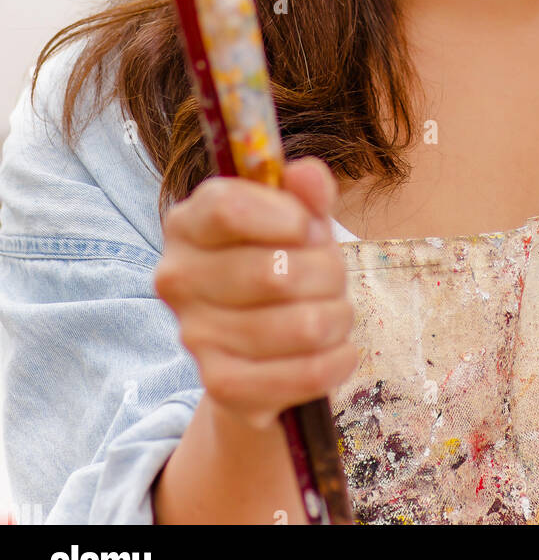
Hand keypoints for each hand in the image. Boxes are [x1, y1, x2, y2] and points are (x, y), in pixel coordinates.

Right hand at [154, 157, 357, 429]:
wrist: (259, 348)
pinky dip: (336, 361)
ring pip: (301, 326)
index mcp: (187, 223)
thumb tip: (308, 175)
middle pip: (276, 273)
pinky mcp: (221, 384)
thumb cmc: (279, 262)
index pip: (225, 208)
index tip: (310, 226)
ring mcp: (194, 335)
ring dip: (337, 317)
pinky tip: (339, 350)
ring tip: (334, 312)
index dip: (284, 215)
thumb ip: (305, 191)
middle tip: (331, 275)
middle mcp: (178, 278)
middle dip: (328, 272)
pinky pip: (302, 374)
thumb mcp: (295, 218)